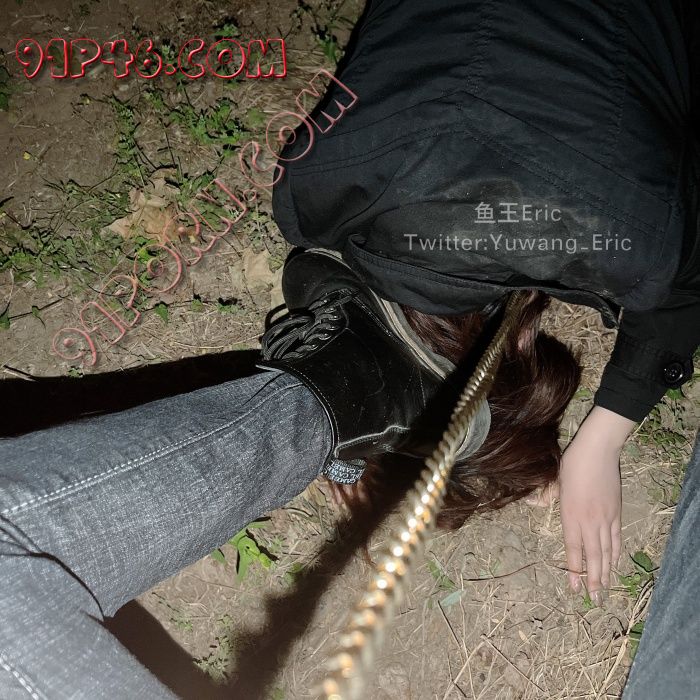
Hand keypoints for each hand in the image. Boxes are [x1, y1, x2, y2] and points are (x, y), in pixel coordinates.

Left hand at [559, 406, 633, 602]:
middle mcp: (589, 521)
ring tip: (605, 589)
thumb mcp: (553, 481)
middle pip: (593, 557)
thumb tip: (531, 503)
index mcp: (570, 516)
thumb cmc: (571, 464)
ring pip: (607, 551)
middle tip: (594, 600)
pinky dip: (616, 553)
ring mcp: (605, 518)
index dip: (574, 571)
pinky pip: (616, 538)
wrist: (597, 451)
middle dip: (594, 580)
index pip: (573, 550)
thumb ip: (544, 497)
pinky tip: (614, 563)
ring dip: (606, 571)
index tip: (575, 588)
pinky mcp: (616, 512)